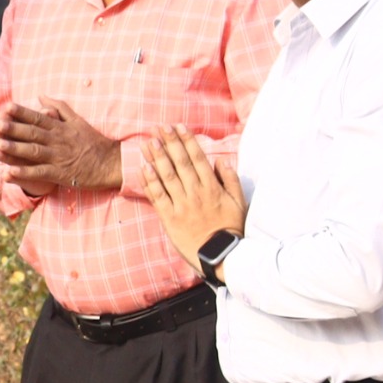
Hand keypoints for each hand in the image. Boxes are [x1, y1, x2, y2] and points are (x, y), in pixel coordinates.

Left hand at [0, 98, 121, 194]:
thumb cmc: (94, 142)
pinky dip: (24, 173)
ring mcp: (58, 157)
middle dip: (11, 129)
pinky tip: (8, 173)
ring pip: (33, 151)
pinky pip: (39, 173)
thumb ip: (59, 107)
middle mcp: (57, 140)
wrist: (111, 163)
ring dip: (14, 149)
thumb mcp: (78, 120)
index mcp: (60, 127)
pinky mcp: (60, 173)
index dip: (21, 113)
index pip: (37, 117)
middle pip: (31, 133)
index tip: (5, 108)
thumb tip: (41, 95)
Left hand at [141, 126, 246, 267]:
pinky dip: (150, 182)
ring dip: (157, 157)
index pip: (198, 158)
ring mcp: (181, 205)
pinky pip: (158, 197)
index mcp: (212, 187)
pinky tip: (143, 168)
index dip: (187, 141)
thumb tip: (222, 160)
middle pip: (180, 163)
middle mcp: (196, 193)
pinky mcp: (170, 218)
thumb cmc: (231, 229)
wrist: (221, 255)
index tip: (179, 127)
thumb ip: (231, 180)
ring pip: (167, 176)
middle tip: (160, 127)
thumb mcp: (239, 202)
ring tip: (149, 142)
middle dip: (169, 143)